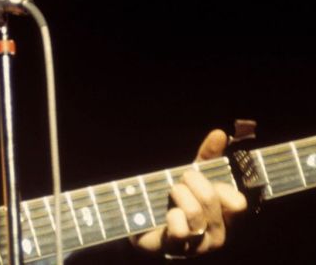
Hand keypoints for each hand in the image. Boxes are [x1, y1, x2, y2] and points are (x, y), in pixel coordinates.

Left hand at [131, 129, 247, 257]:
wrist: (144, 225)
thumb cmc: (175, 201)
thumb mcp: (193, 177)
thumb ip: (207, 157)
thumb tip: (220, 133)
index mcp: (226, 217)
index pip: (238, 202)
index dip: (220, 186)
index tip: (199, 177)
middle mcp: (218, 234)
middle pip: (211, 198)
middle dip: (190, 181)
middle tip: (180, 181)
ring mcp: (199, 245)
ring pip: (194, 212)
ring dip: (178, 194)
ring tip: (172, 193)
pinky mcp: (178, 249)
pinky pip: (179, 229)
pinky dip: (170, 216)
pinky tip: (167, 215)